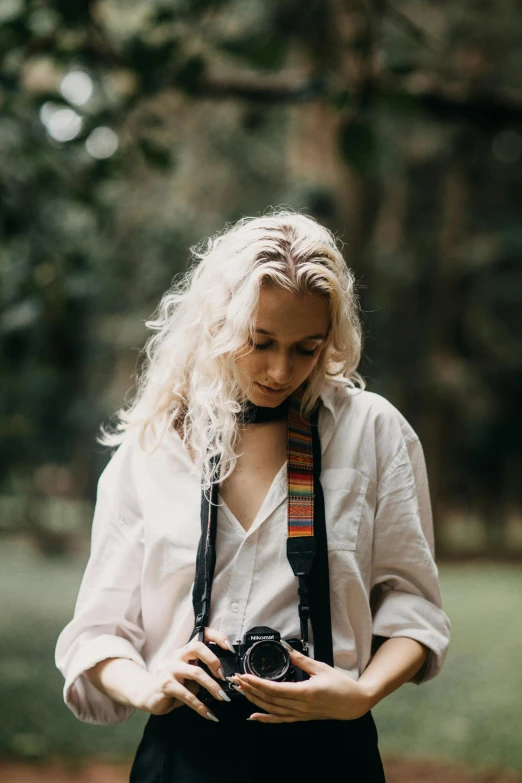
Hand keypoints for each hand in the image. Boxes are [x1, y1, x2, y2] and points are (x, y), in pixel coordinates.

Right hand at [134, 627, 233, 721]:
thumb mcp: (189, 675)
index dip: (216, 638)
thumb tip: (222, 679)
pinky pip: (187, 695)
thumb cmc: (174, 684)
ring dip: (212, 686)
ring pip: (195, 672)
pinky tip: (209, 714)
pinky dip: (200, 706)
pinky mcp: (166, 685)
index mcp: (185, 651)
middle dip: (213, 660)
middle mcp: (177, 655)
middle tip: (223, 677)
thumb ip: (201, 672)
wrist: (148, 695)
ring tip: (222, 697)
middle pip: (197, 648)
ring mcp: (170, 669)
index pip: (201, 636)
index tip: (229, 648)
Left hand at [229, 642, 371, 722]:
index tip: (245, 676)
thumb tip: (285, 647)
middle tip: (237, 681)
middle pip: (269, 699)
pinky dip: (266, 718)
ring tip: (242, 691)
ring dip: (255, 701)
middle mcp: (300, 706)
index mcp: (305, 692)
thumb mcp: (321, 667)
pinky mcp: (301, 718)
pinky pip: (280, 719)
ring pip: (272, 710)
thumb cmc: (340, 685)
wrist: (353, 703)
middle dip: (251, 690)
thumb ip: (301, 658)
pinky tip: (254, 716)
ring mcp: (300, 714)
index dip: (257, 683)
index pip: (275, 689)